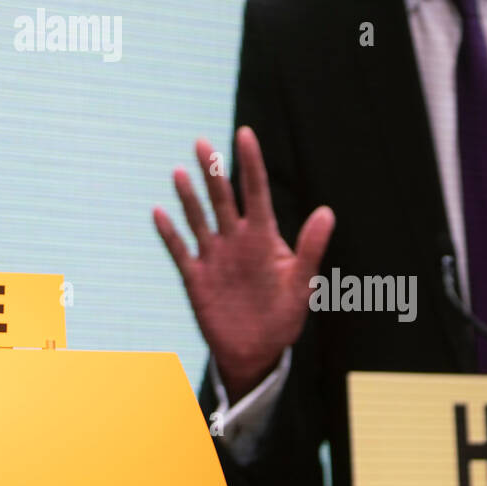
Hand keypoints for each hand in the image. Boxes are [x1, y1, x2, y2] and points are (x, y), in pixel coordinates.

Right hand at [154, 125, 334, 402]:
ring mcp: (214, 256)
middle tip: (202, 142)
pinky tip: (159, 212)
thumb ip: (311, 248)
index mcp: (263, 237)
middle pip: (222, 198)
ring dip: (189, 197)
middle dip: (212, 171)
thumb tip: (327, 211)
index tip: (245, 134)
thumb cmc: (284, 316)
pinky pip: (180, 250)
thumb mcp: (302, 283)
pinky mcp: (196, 277)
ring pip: (198, 219)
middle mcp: (236, 239)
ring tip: (179, 171)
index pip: (255, 192)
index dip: (250, 163)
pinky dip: (169, 232)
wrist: (257, 351)